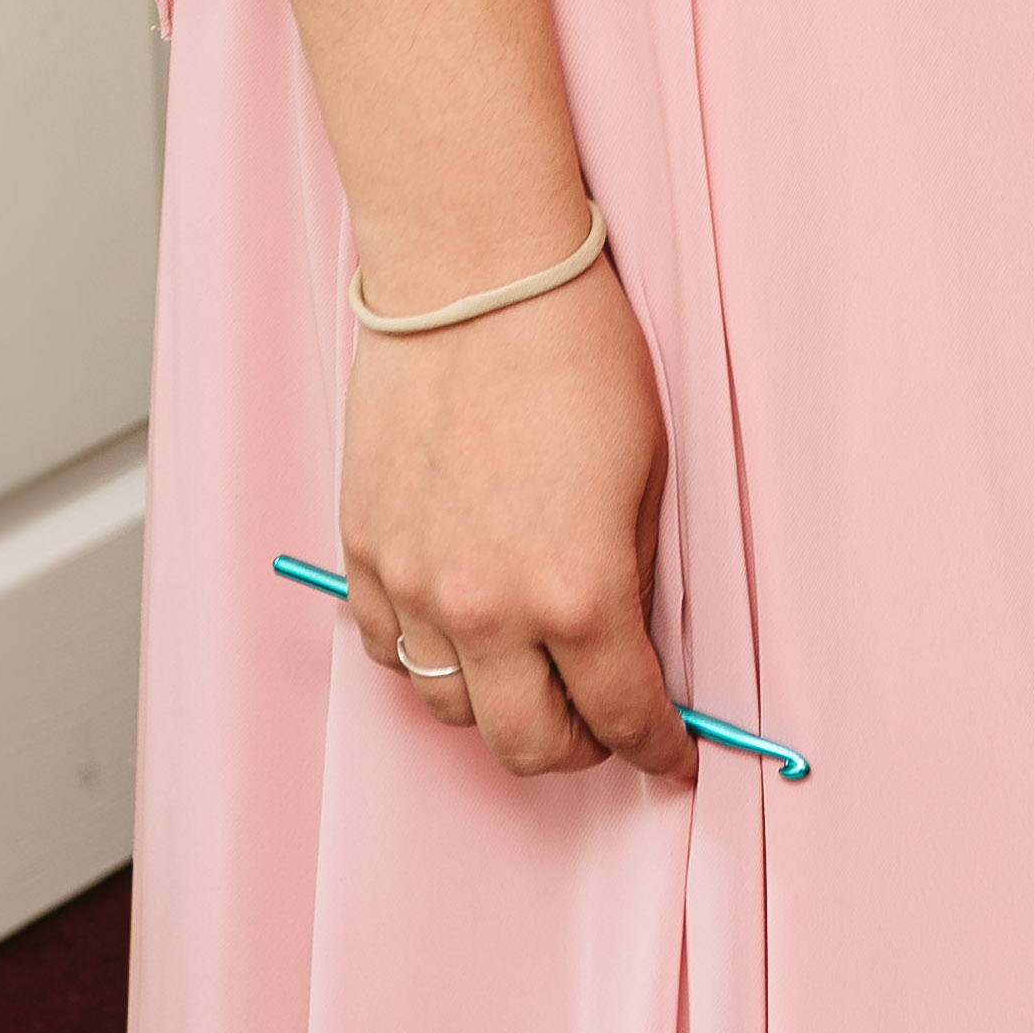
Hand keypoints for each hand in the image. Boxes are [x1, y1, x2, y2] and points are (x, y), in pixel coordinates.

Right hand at [338, 256, 690, 781]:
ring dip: (497, 711)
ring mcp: (414, 586)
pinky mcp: (363, 552)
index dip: (656, 749)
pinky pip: (387, 651)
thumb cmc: (576, 353)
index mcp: (580, 591)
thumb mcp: (647, 472)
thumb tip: (629, 645)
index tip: (670, 755)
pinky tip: (458, 632)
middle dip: (580, 749)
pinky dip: (425, 661)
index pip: (623, 716)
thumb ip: (630, 576)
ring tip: (530, 676)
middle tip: (603, 725)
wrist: (474, 277)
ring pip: (451, 712)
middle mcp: (490, 609)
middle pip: (529, 745)